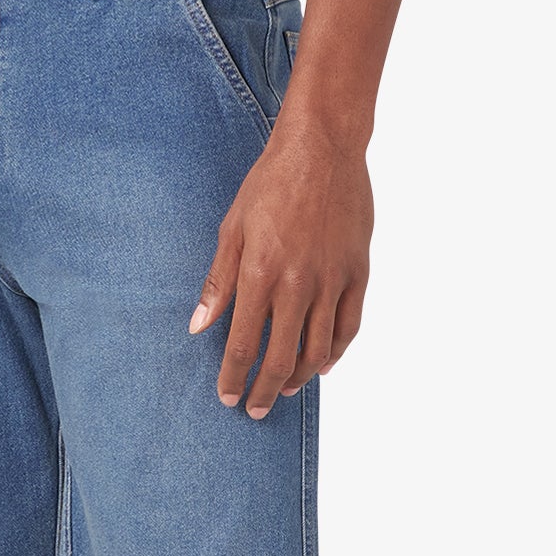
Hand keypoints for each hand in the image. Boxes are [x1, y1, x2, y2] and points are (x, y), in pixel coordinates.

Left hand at [190, 121, 370, 419]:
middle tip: (255, 409)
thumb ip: (217, 282)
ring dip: (300, 378)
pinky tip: (324, 364)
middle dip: (264, 391)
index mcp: (260, 274)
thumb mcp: (232, 228)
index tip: (228, 398)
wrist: (323, 147)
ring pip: (318, 351)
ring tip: (285, 389)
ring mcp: (331, 281)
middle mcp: (297, 284)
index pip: (243, 346)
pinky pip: (349, 327)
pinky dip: (336, 352)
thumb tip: (198, 327)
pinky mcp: (357, 273)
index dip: (235, 379)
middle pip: (281, 359)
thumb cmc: (271, 183)